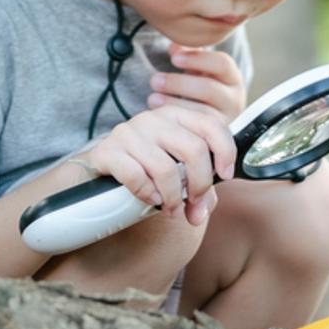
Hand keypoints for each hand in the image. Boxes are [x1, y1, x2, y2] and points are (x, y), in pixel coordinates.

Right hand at [79, 106, 235, 223]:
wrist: (103, 167)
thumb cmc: (148, 167)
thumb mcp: (178, 170)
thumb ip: (199, 190)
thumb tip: (200, 213)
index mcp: (176, 116)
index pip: (211, 124)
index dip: (225, 151)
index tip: (225, 176)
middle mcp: (153, 119)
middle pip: (193, 149)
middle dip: (200, 184)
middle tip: (194, 203)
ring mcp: (129, 132)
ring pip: (166, 168)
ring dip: (173, 197)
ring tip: (172, 208)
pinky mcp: (107, 151)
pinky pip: (136, 176)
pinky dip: (148, 194)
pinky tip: (151, 199)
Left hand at [147, 43, 246, 122]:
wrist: (215, 121)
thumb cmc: (201, 88)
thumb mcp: (198, 70)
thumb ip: (188, 55)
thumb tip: (174, 46)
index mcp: (232, 77)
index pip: (222, 64)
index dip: (197, 59)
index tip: (173, 58)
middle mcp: (235, 99)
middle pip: (209, 89)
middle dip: (179, 84)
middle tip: (154, 80)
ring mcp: (226, 120)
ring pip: (202, 112)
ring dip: (173, 103)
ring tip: (152, 97)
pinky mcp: (214, 139)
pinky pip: (195, 131)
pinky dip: (176, 121)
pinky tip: (158, 114)